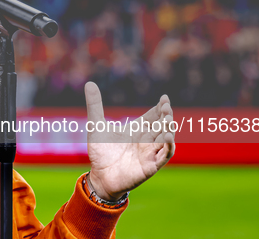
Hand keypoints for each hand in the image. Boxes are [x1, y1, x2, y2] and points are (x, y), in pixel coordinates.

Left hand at [85, 82, 174, 201]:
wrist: (99, 175)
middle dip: (165, 116)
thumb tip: (89, 83)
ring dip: (169, 129)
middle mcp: (146, 140)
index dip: (160, 107)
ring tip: (168, 119)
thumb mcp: (96, 126)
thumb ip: (95, 105)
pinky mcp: (151, 166)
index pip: (153, 116)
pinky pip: (164, 155)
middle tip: (166, 107)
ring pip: (165, 139)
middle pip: (161, 125)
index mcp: (136, 130)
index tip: (164, 98)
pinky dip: (168, 146)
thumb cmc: (100, 152)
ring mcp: (149, 153)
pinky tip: (168, 136)